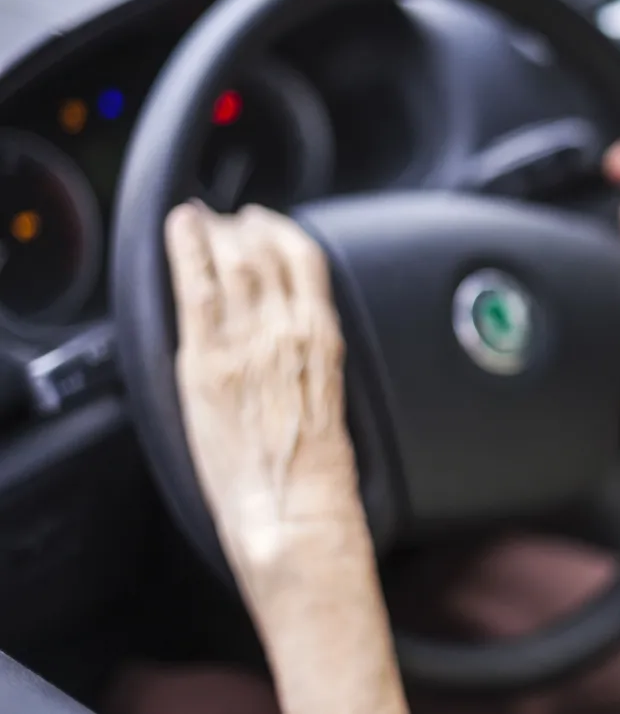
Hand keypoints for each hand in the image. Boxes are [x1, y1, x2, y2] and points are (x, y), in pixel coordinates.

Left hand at [165, 202, 359, 568]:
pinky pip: (196, 289)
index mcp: (322, 337)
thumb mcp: (332, 395)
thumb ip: (311, 355)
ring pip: (232, 259)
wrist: (296, 508)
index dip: (280, 230)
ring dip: (215, 231)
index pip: (304, 259)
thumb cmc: (318, 471)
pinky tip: (180, 230)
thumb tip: (291, 333)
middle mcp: (287, 330)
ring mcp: (246, 343)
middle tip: (227, 219)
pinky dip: (187, 250)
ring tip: (200, 219)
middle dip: (243, 225)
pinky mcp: (207, 362)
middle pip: (265, 251)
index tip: (264, 222)